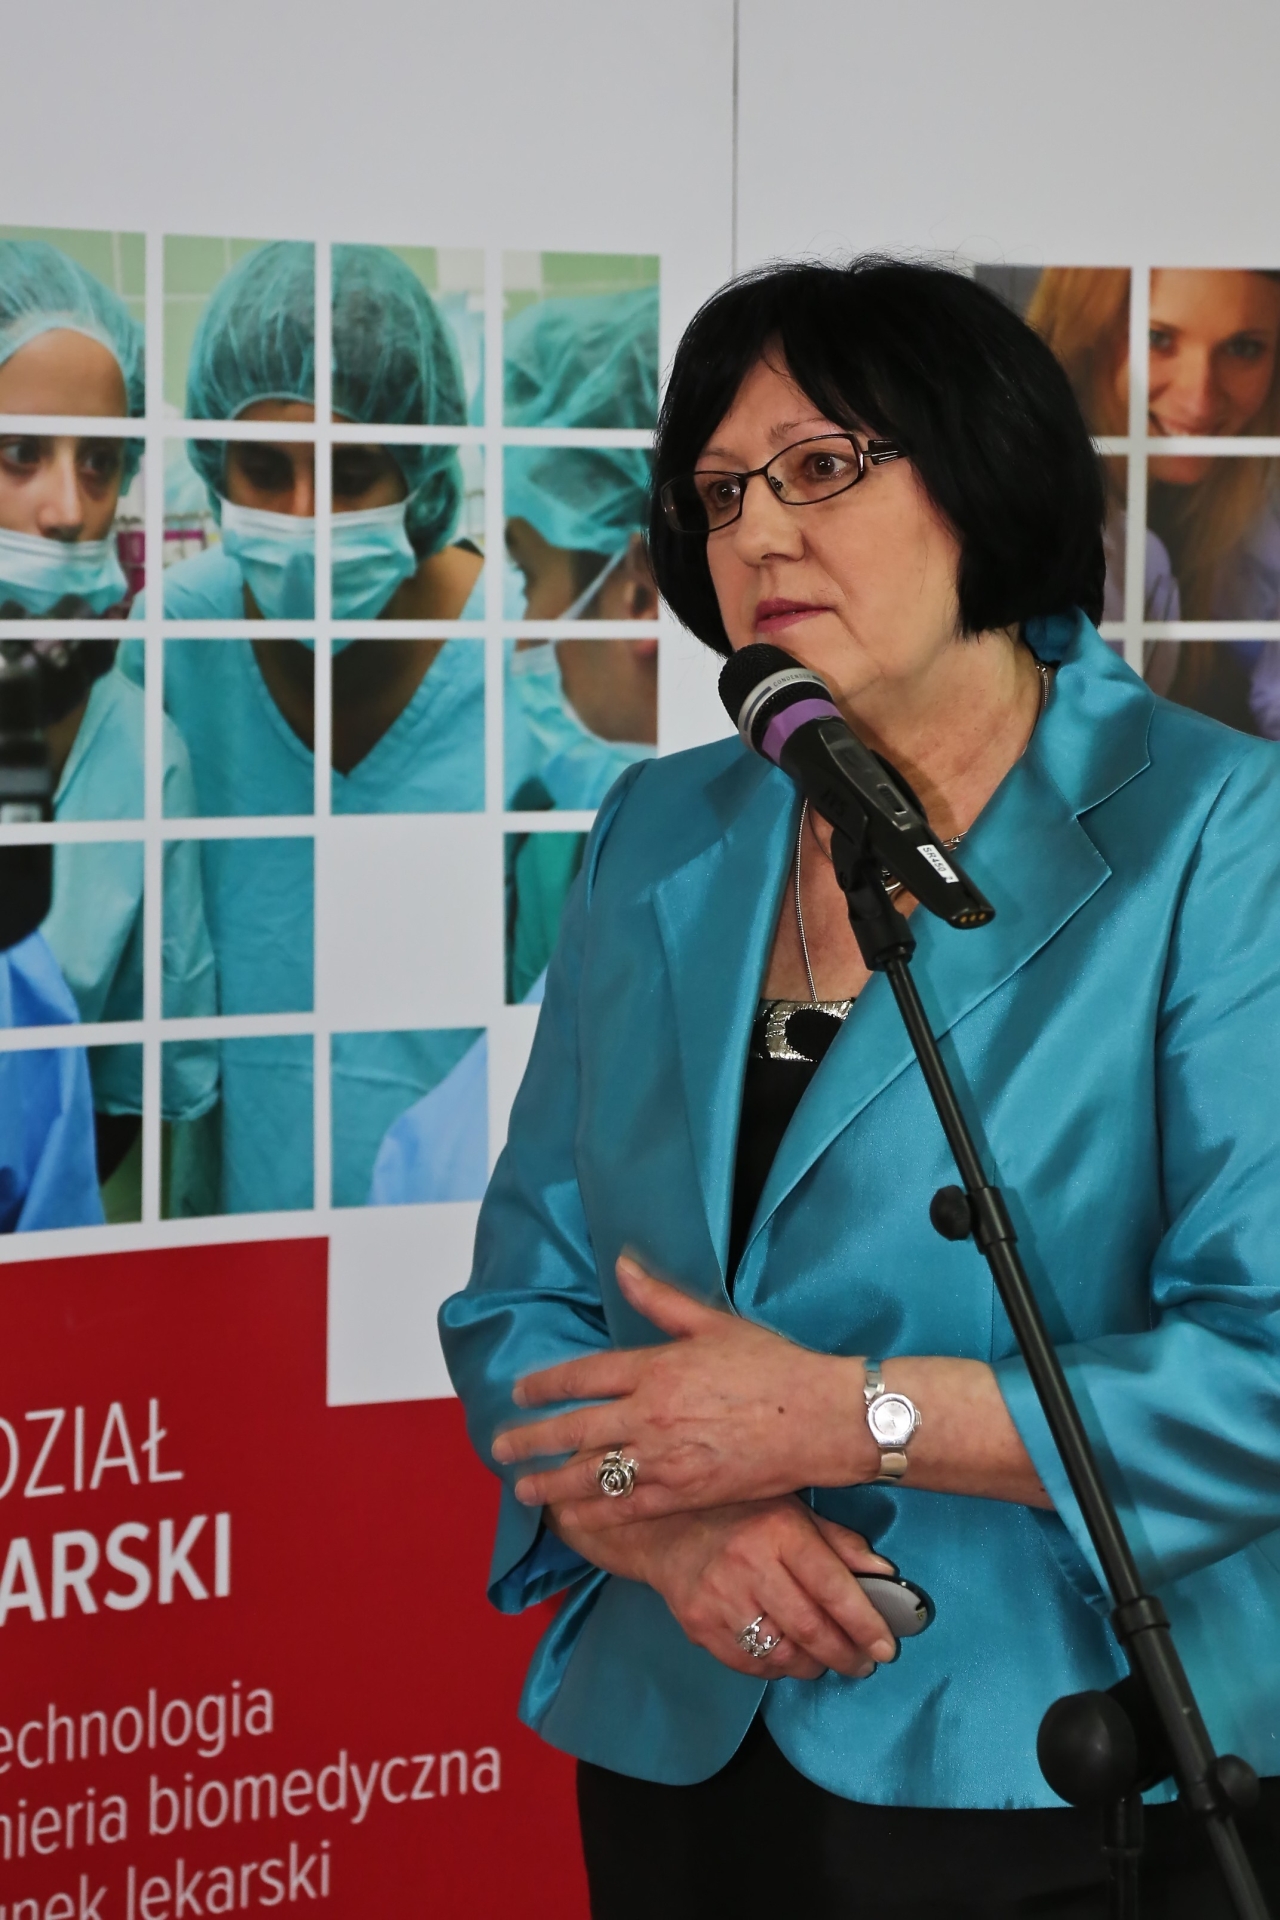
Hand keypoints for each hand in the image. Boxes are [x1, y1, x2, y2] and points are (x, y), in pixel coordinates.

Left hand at [492, 1257, 874, 1529]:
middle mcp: (650, 1415)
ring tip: (524, 1489)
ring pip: (594, 1475)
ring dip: (552, 1482)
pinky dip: (597, 1516)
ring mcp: (665, 1459)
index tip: (521, 1393)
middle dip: (532, 1440)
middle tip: (500, 1447)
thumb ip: (660, 1299)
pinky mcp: (686, 1494)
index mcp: (655, 1368)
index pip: (582, 1376)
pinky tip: (575, 1519)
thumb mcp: (713, 1323)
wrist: (818, 1420)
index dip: (545, 1385)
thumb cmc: (772, 1366)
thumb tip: (621, 1265)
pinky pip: (629, 1509)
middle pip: (574, 1430)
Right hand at [553, 1495, 900, 1680]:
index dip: (866, 1623)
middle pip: (811, 1628)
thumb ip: (839, 1542)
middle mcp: (749, 1564)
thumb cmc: (739, 1514)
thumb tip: (885, 1575)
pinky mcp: (699, 1625)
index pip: (833, 1587)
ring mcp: (720, 1598)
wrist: (664, 1526)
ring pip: (782, 1653)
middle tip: (863, 1663)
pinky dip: (777, 1668)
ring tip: (827, 1659)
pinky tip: (788, 1656)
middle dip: (846, 1654)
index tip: (887, 1646)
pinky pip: (749, 1663)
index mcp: (779, 1530)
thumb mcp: (792, 1509)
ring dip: (813, 1665)